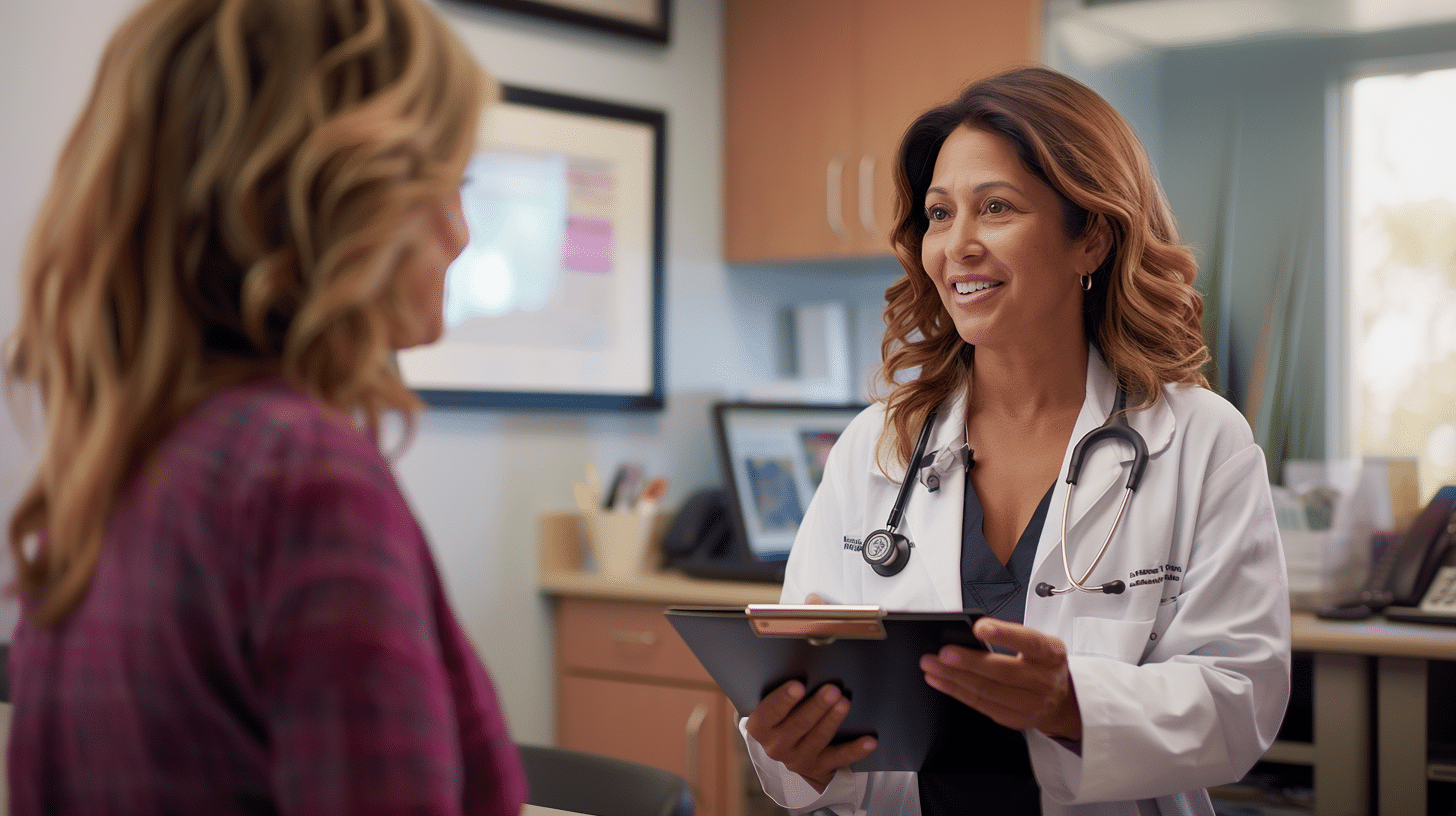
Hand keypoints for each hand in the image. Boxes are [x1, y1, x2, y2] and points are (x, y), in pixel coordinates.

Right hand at [743, 592, 875, 791]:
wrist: (789, 743)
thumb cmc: (786, 701)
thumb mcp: (783, 673)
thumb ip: (795, 633)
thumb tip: (814, 600)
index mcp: (760, 721)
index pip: (767, 711)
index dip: (781, 700)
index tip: (797, 685)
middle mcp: (774, 743)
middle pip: (795, 726)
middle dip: (814, 708)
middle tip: (833, 689)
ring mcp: (796, 757)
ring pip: (817, 740)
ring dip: (832, 722)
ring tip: (845, 702)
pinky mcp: (818, 767)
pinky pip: (838, 760)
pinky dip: (854, 750)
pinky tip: (870, 739)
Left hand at [918, 617, 1081, 740]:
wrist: (1063, 701)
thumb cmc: (1044, 665)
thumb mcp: (1040, 644)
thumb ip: (1013, 636)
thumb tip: (972, 631)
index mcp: (1050, 654)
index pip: (1029, 641)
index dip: (1004, 634)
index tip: (979, 627)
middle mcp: (1042, 681)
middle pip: (1003, 672)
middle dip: (969, 662)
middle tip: (943, 653)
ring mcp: (1029, 704)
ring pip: (987, 691)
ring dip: (954, 678)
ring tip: (931, 666)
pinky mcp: (1013, 719)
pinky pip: (980, 705)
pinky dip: (956, 692)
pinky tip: (940, 681)